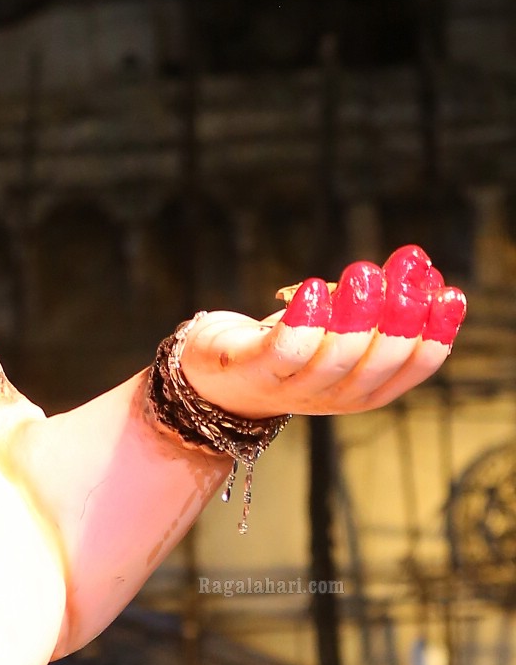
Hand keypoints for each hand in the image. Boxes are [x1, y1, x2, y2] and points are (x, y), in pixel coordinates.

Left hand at [177, 248, 464, 421]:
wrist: (215, 375)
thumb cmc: (290, 345)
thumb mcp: (341, 330)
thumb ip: (377, 309)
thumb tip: (422, 269)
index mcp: (367, 389)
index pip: (413, 368)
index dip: (435, 333)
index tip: (449, 292)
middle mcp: (334, 396)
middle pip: (377, 362)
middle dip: (399, 314)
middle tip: (408, 268)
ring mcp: (293, 389)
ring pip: (334, 355)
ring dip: (354, 311)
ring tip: (364, 271)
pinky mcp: (254, 371)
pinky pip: (285, 348)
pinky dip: (301, 320)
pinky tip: (311, 289)